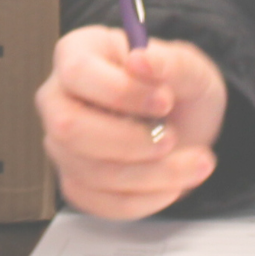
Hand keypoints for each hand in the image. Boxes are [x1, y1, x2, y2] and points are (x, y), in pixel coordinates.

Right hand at [35, 24, 227, 218]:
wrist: (186, 126)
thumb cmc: (178, 87)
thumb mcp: (189, 67)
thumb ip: (170, 61)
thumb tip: (140, 60)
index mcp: (77, 53)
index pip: (78, 72)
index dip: (120, 92)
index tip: (165, 101)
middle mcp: (58, 98)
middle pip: (69, 128)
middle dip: (128, 141)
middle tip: (172, 137)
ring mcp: (62, 144)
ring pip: (90, 171)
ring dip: (151, 174)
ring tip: (196, 162)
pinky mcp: (76, 182)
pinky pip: (100, 202)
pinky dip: (146, 199)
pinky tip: (175, 184)